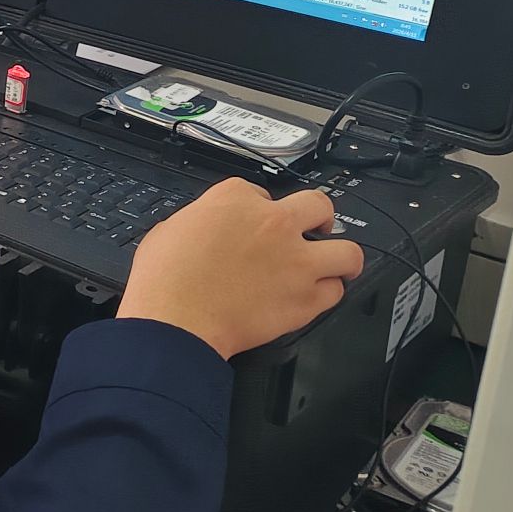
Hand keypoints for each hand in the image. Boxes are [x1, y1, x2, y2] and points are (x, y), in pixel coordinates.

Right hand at [118, 180, 363, 359]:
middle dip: (319, 216)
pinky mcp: (306, 299)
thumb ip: (200, 221)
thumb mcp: (170, 228)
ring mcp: (296, 261)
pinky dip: (326, 294)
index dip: (257, 208)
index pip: (258, 191)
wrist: (176, 320)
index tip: (254, 222)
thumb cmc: (165, 279)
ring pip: (347, 251)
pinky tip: (314, 296)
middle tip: (316, 228)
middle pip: (318, 205)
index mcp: (235, 200)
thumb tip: (206, 230)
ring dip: (340, 257)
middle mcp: (273, 223)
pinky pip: (335, 292)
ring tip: (335, 265)